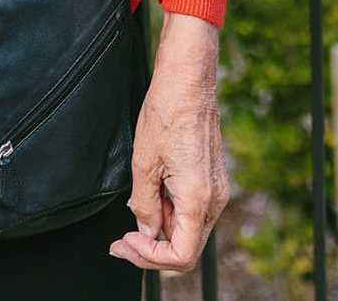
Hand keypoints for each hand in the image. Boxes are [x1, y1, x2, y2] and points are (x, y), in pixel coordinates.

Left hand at [109, 13, 228, 272]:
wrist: (188, 79)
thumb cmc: (166, 111)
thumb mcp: (144, 160)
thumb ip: (144, 203)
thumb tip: (145, 230)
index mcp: (199, 200)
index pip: (181, 255)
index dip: (149, 257)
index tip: (125, 241)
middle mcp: (215, 200)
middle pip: (186, 246)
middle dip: (151, 248)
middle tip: (121, 240)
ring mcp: (216, 190)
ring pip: (188, 229)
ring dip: (159, 228)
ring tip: (134, 205)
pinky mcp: (212, 179)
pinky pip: (191, 209)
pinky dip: (169, 211)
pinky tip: (150, 193)